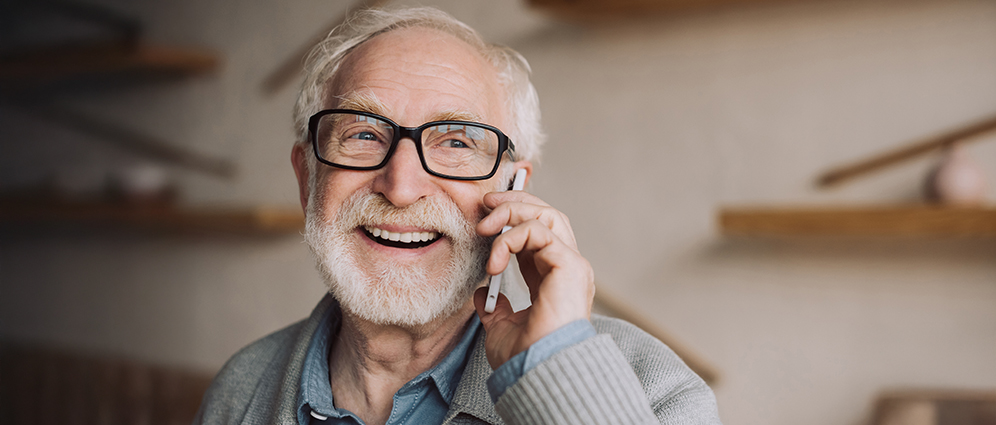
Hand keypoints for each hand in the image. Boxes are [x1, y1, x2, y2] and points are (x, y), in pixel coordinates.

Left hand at [473, 190, 594, 369]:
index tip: (485, 217)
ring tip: (485, 227)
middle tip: (485, 204)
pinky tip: (495, 262)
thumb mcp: (502, 327)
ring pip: (546, 215)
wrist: (537, 372)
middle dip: (514, 203)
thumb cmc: (525, 357)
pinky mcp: (570, 264)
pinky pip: (539, 231)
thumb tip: (481, 293)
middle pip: (546, 214)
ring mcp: (572, 264)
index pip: (537, 232)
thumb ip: (495, 307)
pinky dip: (511, 239)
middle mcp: (566, 267)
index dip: (512, 218)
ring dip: (511, 213)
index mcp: (552, 278)